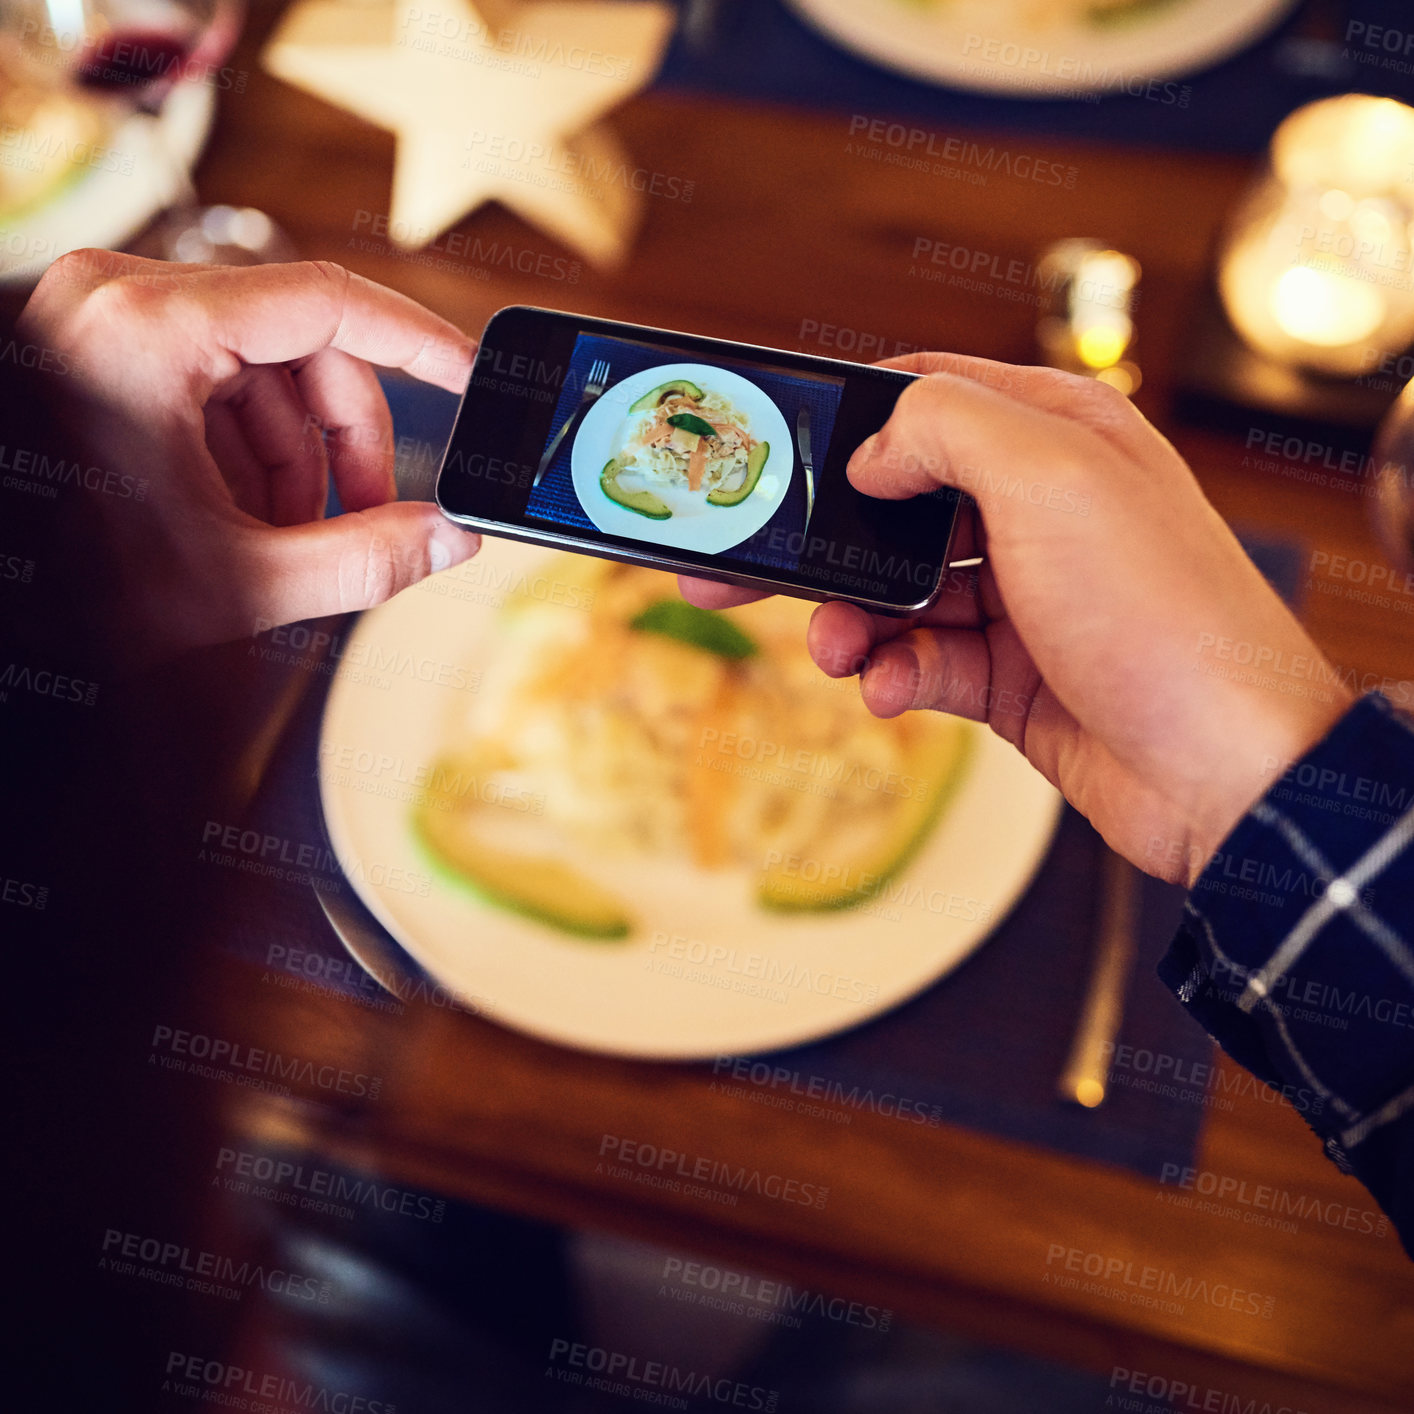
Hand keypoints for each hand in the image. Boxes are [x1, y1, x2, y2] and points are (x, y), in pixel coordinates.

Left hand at [18, 251, 480, 654]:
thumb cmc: (69, 584)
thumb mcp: (239, 581)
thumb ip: (366, 560)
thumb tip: (450, 537)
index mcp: (149, 330)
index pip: (330, 302)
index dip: (418, 342)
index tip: (470, 376)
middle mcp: (120, 298)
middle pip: (302, 343)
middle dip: (345, 440)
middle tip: (367, 515)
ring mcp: (104, 315)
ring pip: (263, 365)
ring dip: (298, 455)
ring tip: (290, 534)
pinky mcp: (102, 342)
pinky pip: (215, 376)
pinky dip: (247, 447)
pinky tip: (246, 515)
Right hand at [683, 354, 1351, 886]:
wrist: (1224, 771)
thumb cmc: (1161, 613)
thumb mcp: (1051, 479)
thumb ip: (947, 429)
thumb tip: (873, 451)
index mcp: (1056, 434)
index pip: (929, 394)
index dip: (849, 418)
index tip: (776, 449)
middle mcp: (1037, 508)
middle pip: (894, 505)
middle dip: (817, 540)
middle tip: (734, 566)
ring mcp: (1022, 596)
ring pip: (896, 593)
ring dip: (848, 620)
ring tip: (830, 648)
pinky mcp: (1010, 674)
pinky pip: (921, 663)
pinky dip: (891, 676)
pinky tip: (886, 689)